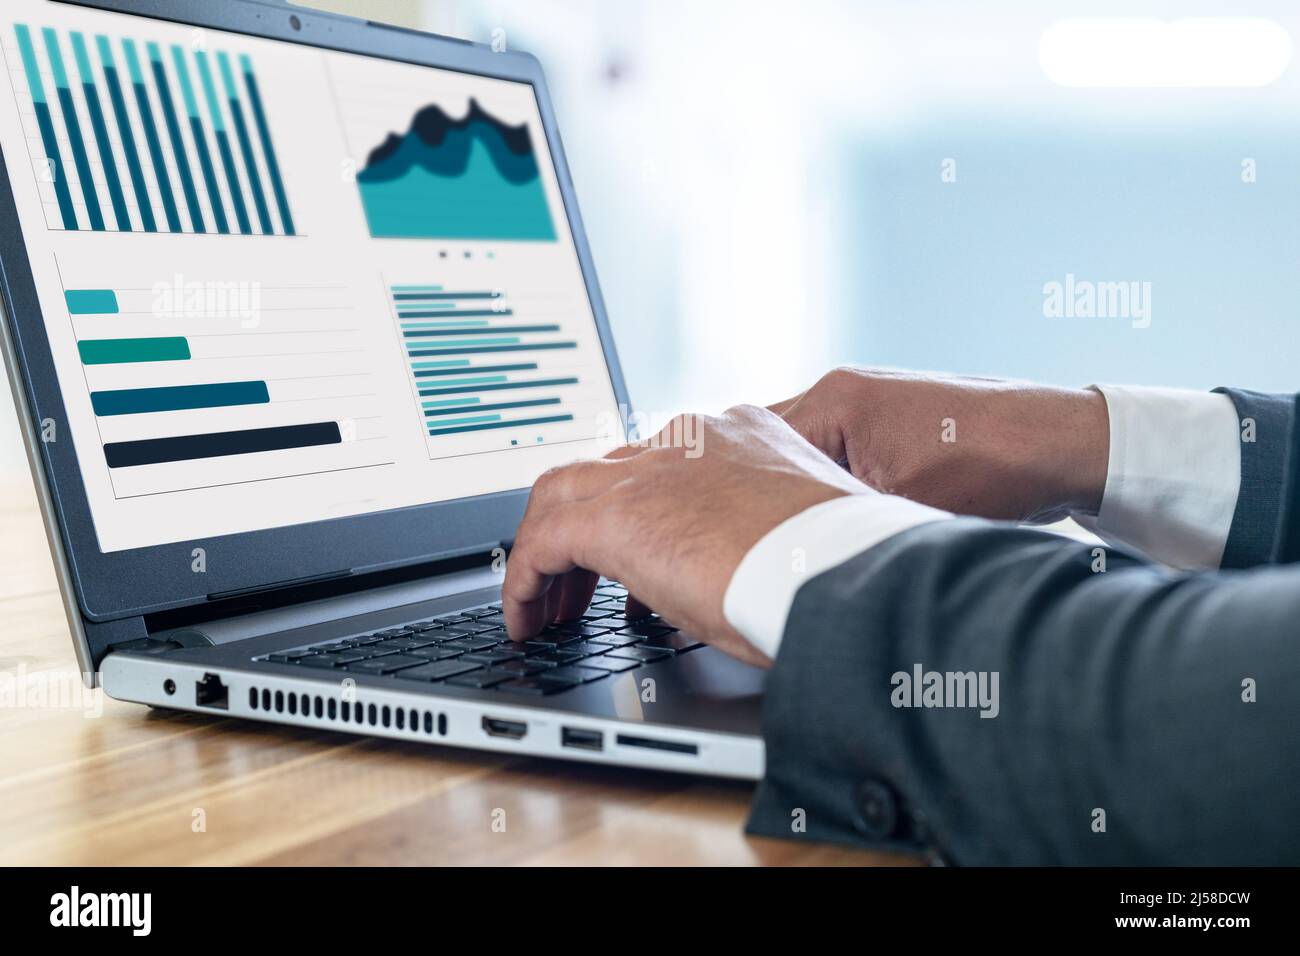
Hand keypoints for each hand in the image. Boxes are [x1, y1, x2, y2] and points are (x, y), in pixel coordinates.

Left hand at [501, 405, 868, 666]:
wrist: (844, 573)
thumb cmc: (840, 566)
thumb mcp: (790, 535)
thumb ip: (749, 535)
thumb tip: (721, 575)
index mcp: (738, 437)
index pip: (658, 463)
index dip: (632, 510)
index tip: (628, 558)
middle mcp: (689, 438)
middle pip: (603, 471)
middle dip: (579, 527)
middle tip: (574, 585)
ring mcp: (649, 468)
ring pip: (561, 494)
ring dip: (545, 553)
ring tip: (542, 608)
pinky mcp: (615, 514)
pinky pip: (542, 541)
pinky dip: (526, 581)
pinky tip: (528, 619)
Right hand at [770, 367, 1109, 522]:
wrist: (1059, 444)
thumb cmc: (987, 468)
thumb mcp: (896, 506)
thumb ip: (832, 519)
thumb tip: (790, 555)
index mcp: (833, 400)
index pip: (751, 449)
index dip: (743, 499)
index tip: (740, 542)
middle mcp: (843, 391)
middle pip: (772, 449)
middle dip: (769, 496)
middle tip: (767, 543)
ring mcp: (868, 403)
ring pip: (806, 457)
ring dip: (805, 494)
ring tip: (807, 536)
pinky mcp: (891, 423)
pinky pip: (839, 456)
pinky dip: (835, 487)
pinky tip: (845, 522)